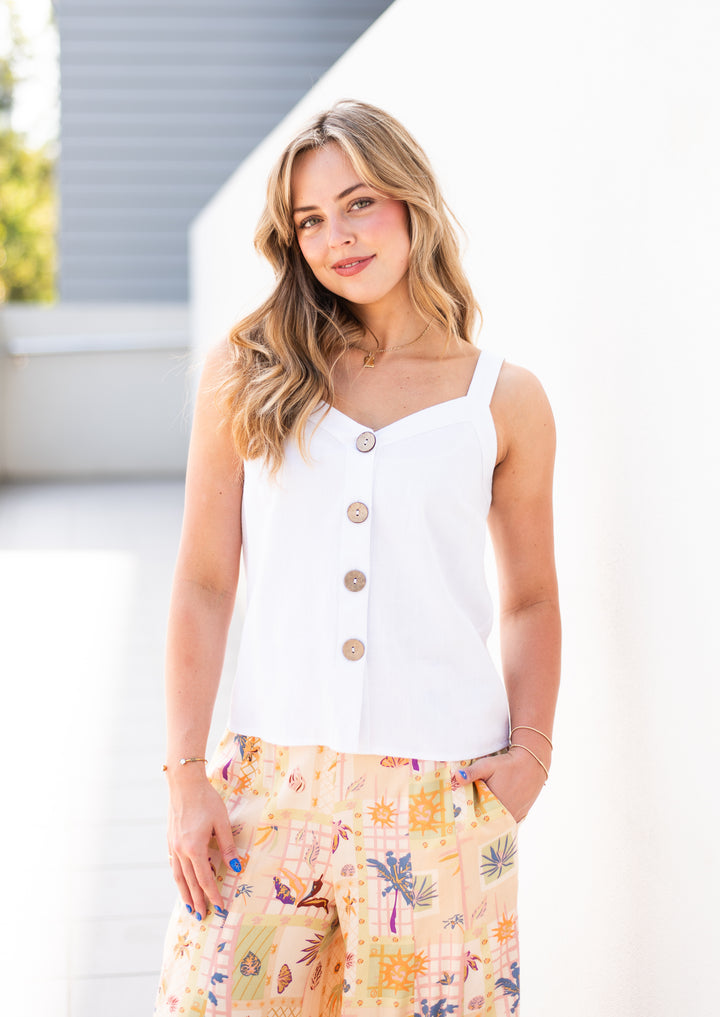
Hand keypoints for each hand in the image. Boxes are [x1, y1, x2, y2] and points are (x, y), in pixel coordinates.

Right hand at [166, 771, 241, 919]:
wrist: (184, 783)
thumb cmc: (206, 800)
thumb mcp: (221, 822)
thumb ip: (227, 847)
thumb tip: (235, 868)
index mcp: (194, 848)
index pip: (205, 879)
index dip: (213, 895)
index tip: (219, 908)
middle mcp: (181, 851)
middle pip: (189, 882)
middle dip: (197, 900)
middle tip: (202, 917)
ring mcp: (173, 846)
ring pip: (178, 876)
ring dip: (184, 894)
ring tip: (189, 907)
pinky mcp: (170, 840)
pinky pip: (174, 865)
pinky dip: (178, 878)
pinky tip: (181, 883)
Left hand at [454, 745, 547, 823]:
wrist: (532, 764)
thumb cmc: (507, 764)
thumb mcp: (487, 766)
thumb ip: (471, 773)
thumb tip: (456, 777)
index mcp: (495, 805)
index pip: (477, 819)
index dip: (468, 818)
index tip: (460, 818)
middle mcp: (506, 814)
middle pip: (488, 823)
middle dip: (478, 822)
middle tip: (466, 820)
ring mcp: (515, 816)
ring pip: (498, 824)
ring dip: (489, 822)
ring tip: (478, 819)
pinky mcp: (521, 815)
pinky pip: (507, 823)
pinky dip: (500, 821)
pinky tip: (493, 817)